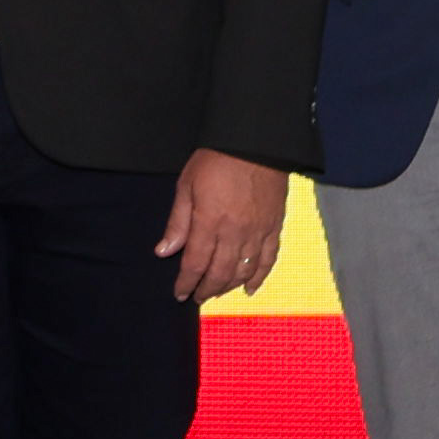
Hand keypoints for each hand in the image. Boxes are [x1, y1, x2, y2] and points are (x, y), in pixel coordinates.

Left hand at [159, 150, 288, 304]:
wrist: (256, 141)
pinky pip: (268, 259)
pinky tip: (250, 288)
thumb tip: (164, 252)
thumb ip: (177, 222)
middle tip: (197, 297)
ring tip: (217, 292)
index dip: (186, 283)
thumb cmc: (217, 159)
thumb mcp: (187, 185)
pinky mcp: (274, 227)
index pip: (195, 263)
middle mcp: (235, 232)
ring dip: (229, 286)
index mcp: (209, 221)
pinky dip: (259, 277)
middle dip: (206, 289)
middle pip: (219, 273)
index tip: (180, 293)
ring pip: (243, 271)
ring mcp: (257, 231)